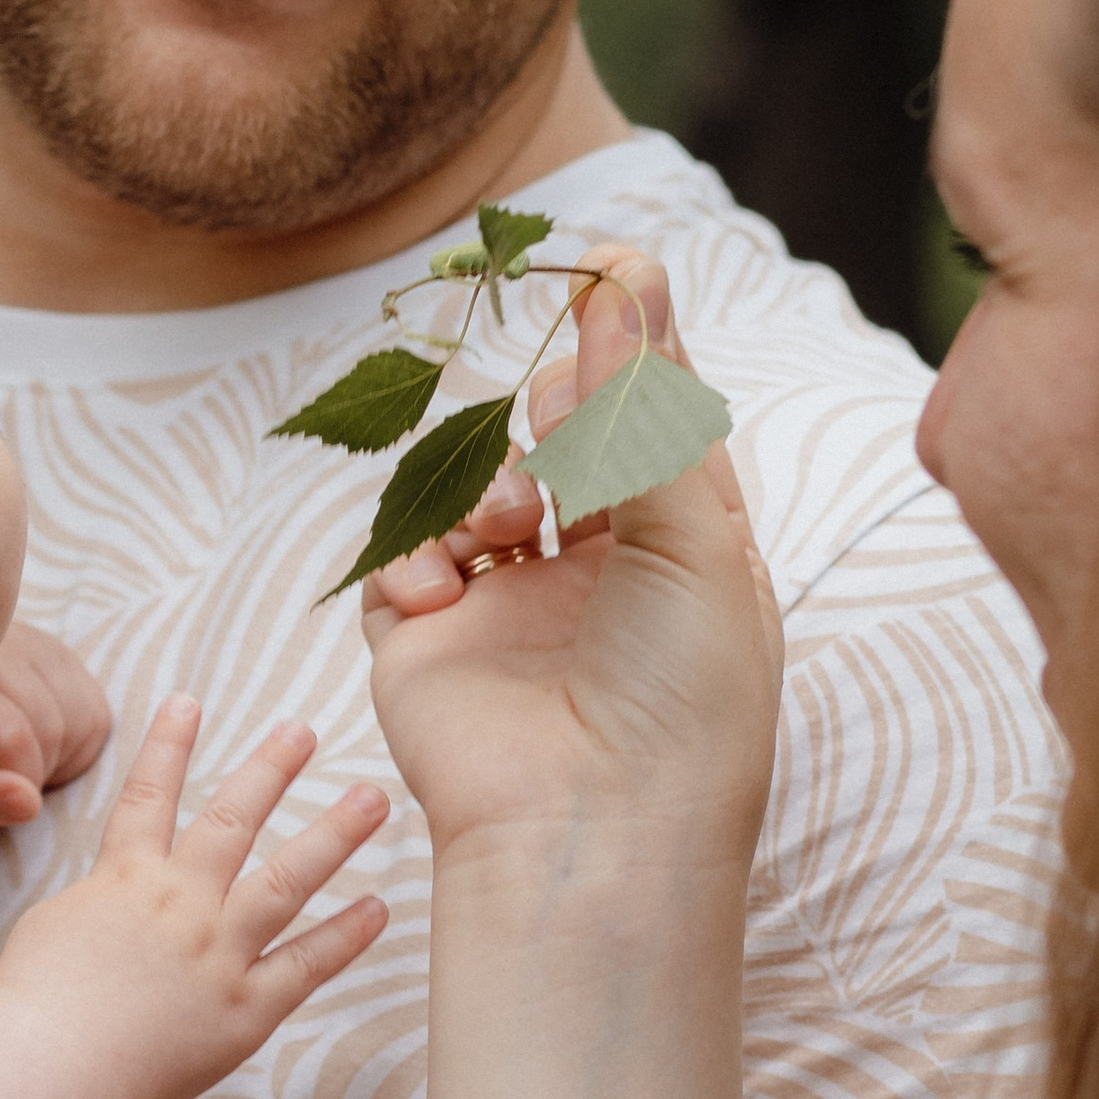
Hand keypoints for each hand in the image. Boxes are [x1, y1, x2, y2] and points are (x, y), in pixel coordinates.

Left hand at [0, 617, 111, 824]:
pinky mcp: (57, 648)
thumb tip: (30, 804)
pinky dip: (74, 737)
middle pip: (50, 728)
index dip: (16, 780)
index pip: (13, 737)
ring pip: (79, 717)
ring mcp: (30, 640)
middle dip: (36, 768)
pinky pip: (94, 707)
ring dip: (57, 753)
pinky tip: (37, 737)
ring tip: (16, 754)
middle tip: (1, 772)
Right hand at [0, 701, 387, 1098]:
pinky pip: (305, 965)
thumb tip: (114, 897)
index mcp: (123, 880)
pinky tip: (377, 908)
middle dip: (270, 769)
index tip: (188, 700)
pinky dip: (345, 937)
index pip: (149, 796)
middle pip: (232, 820)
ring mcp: (218, 953)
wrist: (51, 1069)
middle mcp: (180, 904)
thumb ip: (94, 904)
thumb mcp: (49, 930)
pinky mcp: (244, 1009)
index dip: (167, 744)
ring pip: (287, 880)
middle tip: (304, 730)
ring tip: (372, 799)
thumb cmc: (34, 1008)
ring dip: (333, 834)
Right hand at [363, 247, 781, 881]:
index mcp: (681, 550)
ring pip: (470, 484)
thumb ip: (648, 414)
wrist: (598, 836)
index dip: (634, 343)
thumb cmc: (685, 704)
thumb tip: (620, 285)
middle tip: (562, 392)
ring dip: (486, 479)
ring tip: (513, 518)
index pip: (655, 420)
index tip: (615, 262)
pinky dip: (412, 555)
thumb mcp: (698, 542)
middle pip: (559, 436)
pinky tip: (445, 591)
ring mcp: (507, 607)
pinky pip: (399, 559)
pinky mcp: (427, 646)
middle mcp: (593, 572)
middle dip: (557, 401)